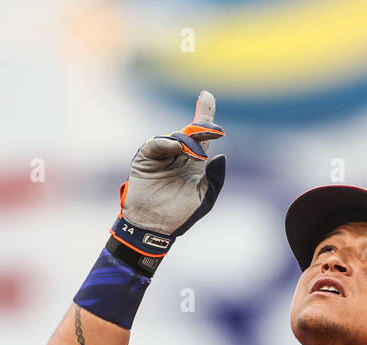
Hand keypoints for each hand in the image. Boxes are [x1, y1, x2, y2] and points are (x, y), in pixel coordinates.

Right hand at [113, 90, 225, 257]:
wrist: (154, 227)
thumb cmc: (181, 215)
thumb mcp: (205, 197)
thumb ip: (215, 178)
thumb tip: (220, 156)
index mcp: (195, 163)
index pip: (202, 135)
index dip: (205, 114)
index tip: (207, 95)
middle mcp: (178, 155)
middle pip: (190, 132)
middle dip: (202, 127)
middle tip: (210, 128)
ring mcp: (162, 155)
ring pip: (175, 137)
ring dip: (186, 141)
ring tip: (193, 154)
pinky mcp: (146, 158)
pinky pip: (156, 144)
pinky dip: (165, 143)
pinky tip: (174, 147)